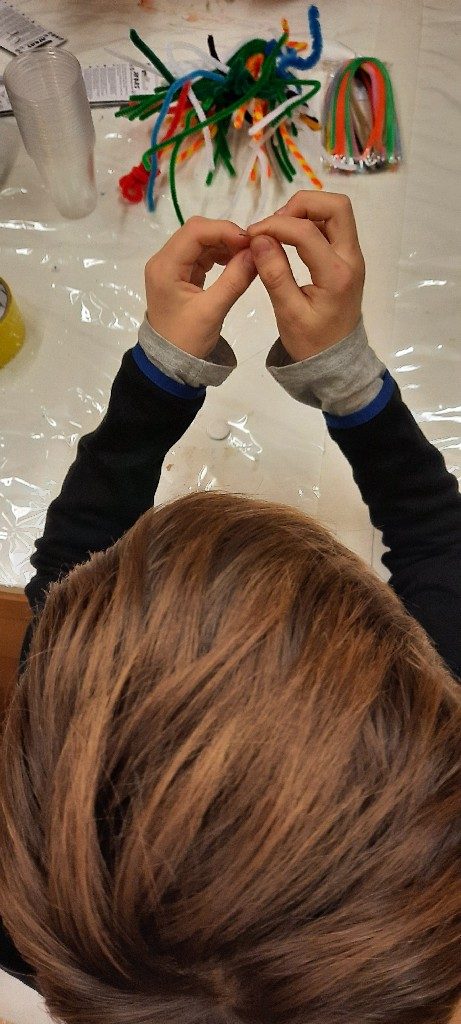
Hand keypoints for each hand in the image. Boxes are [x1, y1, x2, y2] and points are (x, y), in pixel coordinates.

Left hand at [145, 216, 254, 357]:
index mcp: (165, 266)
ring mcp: (172, 266)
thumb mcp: (212, 312)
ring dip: (224, 244)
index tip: (250, 242)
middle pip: (196, 231)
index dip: (224, 230)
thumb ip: (234, 280)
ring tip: (247, 256)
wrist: (168, 363)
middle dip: (225, 235)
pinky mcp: (181, 274)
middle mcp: (164, 260)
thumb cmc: (186, 340)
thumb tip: (256, 253)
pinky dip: (219, 254)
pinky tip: (236, 262)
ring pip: (200, 241)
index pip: (195, 231)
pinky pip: (201, 255)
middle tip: (252, 248)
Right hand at [248, 192, 364, 361]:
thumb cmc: (311, 342)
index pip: (307, 232)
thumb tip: (259, 238)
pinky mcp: (347, 257)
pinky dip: (310, 222)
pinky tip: (289, 237)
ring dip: (306, 211)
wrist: (336, 361)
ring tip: (279, 229)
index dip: (275, 226)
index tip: (252, 235)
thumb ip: (275, 274)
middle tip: (274, 223)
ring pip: (336, 211)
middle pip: (337, 206)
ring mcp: (352, 256)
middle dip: (301, 205)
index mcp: (337, 275)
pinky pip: (333, 225)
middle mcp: (351, 259)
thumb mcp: (288, 314)